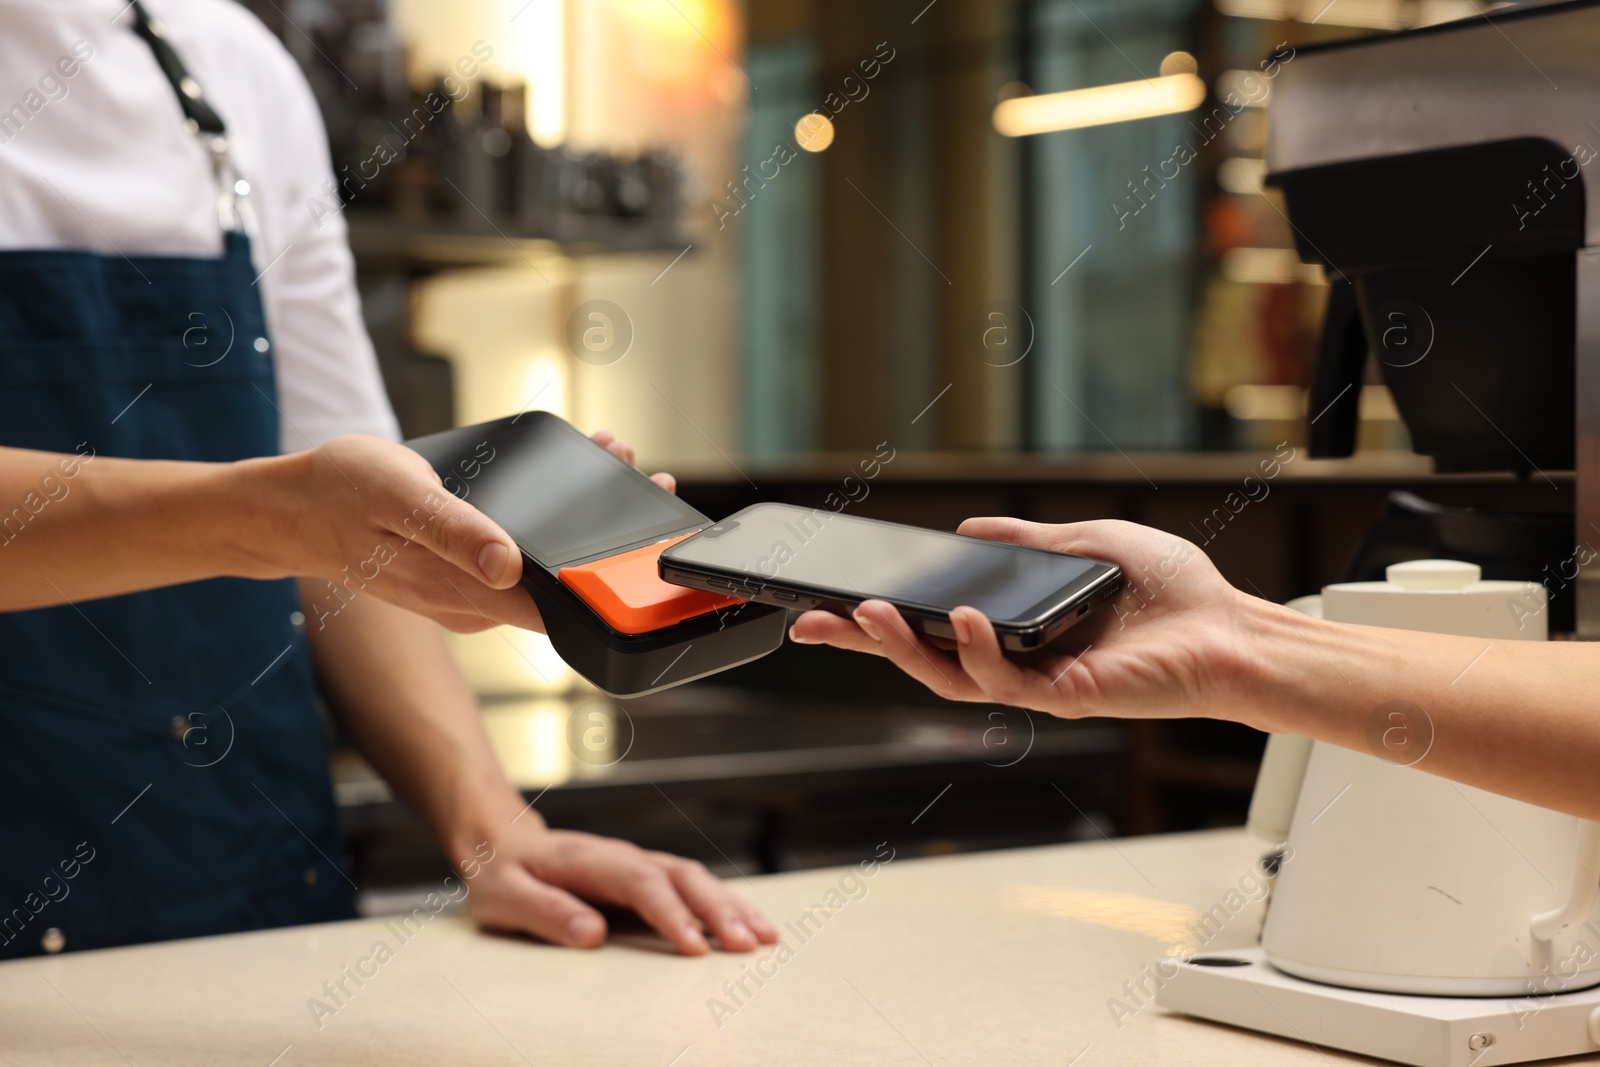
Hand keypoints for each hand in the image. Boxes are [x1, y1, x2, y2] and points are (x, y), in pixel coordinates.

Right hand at [284, 430, 672, 633]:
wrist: (288, 510)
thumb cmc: (339, 493)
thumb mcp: (398, 496)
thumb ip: (455, 532)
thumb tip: (508, 565)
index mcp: (464, 592)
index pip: (558, 603)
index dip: (610, 576)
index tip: (649, 529)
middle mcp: (473, 603)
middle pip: (561, 585)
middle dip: (608, 537)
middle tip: (642, 476)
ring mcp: (468, 594)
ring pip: (542, 569)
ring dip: (580, 525)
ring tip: (611, 460)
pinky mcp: (460, 578)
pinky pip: (517, 559)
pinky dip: (546, 526)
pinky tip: (560, 485)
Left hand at [462, 821, 777, 954]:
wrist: (503, 845)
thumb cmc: (502, 875)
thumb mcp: (504, 896)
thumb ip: (544, 912)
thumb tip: (591, 934)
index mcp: (589, 859)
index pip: (640, 882)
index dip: (670, 913)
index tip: (693, 947)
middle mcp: (623, 857)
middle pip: (680, 876)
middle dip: (718, 909)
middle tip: (748, 944)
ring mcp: (638, 865)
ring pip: (695, 879)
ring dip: (731, 906)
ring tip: (764, 937)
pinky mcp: (646, 879)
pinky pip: (692, 888)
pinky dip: (724, 905)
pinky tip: (748, 925)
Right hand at [787, 517, 1255, 721]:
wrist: (1230, 628)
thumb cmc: (1172, 592)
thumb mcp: (1086, 543)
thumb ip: (1026, 540)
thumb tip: (968, 528)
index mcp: (1017, 625)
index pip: (933, 622)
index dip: (880, 617)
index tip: (831, 600)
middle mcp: (1018, 658)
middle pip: (922, 656)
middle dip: (864, 642)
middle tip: (813, 621)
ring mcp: (1038, 681)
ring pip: (950, 677)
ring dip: (905, 649)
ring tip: (872, 616)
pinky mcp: (1065, 695)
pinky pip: (1006, 679)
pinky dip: (977, 650)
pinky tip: (963, 618)